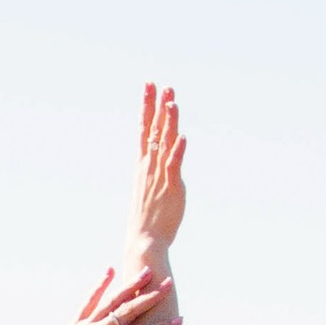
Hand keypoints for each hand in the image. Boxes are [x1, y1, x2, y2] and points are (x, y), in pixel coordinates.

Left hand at [0, 263, 178, 324]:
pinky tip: (109, 270)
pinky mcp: (74, 322)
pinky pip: (89, 300)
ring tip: (145, 272)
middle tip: (169, 285)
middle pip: (128, 313)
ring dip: (130, 287)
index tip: (179, 320)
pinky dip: (100, 285)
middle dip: (151, 298)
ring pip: (112, 302)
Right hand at [129, 82, 186, 257]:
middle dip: (156, 106)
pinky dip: (178, 150)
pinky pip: (174, 164)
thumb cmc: (148, 218)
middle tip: (159, 84)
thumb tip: (162, 165)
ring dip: (168, 121)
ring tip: (172, 101)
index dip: (147, 106)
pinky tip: (182, 136)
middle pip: (153, 129)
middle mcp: (149, 165)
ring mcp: (159, 174)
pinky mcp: (171, 186)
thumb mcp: (151, 189)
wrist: (144, 239)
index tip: (149, 88)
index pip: (144, 129)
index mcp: (143, 164)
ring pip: (164, 142)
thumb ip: (157, 174)